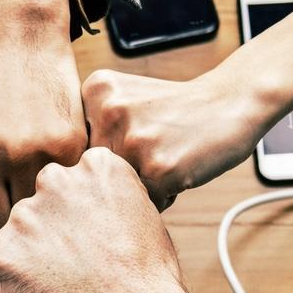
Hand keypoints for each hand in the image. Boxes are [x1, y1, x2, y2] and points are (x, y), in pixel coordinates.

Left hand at [0, 0, 85, 243]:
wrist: (18, 43)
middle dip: (6, 239)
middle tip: (19, 242)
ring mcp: (23, 151)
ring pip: (32, 217)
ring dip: (39, 223)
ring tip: (43, 226)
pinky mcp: (63, 145)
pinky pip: (63, 193)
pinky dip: (64, 198)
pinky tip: (63, 197)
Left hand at [0, 148, 292, 292]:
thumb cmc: (158, 292)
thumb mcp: (147, 224)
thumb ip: (113, 201)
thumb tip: (101, 200)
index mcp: (100, 164)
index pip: (68, 177)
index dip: (75, 217)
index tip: (88, 246)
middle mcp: (58, 180)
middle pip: (37, 203)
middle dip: (50, 238)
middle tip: (78, 277)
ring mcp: (27, 216)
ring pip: (16, 237)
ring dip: (33, 264)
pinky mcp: (4, 256)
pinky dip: (17, 290)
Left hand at [82, 68, 261, 208]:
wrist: (231, 103)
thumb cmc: (177, 109)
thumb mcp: (126, 98)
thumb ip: (92, 127)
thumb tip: (61, 182)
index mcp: (95, 89)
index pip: (76, 147)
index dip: (103, 154)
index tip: (130, 141)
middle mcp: (109, 111)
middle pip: (94, 170)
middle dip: (120, 173)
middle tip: (153, 152)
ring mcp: (133, 140)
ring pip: (116, 189)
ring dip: (140, 187)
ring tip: (166, 160)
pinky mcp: (158, 168)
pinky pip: (145, 202)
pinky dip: (162, 197)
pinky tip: (178, 170)